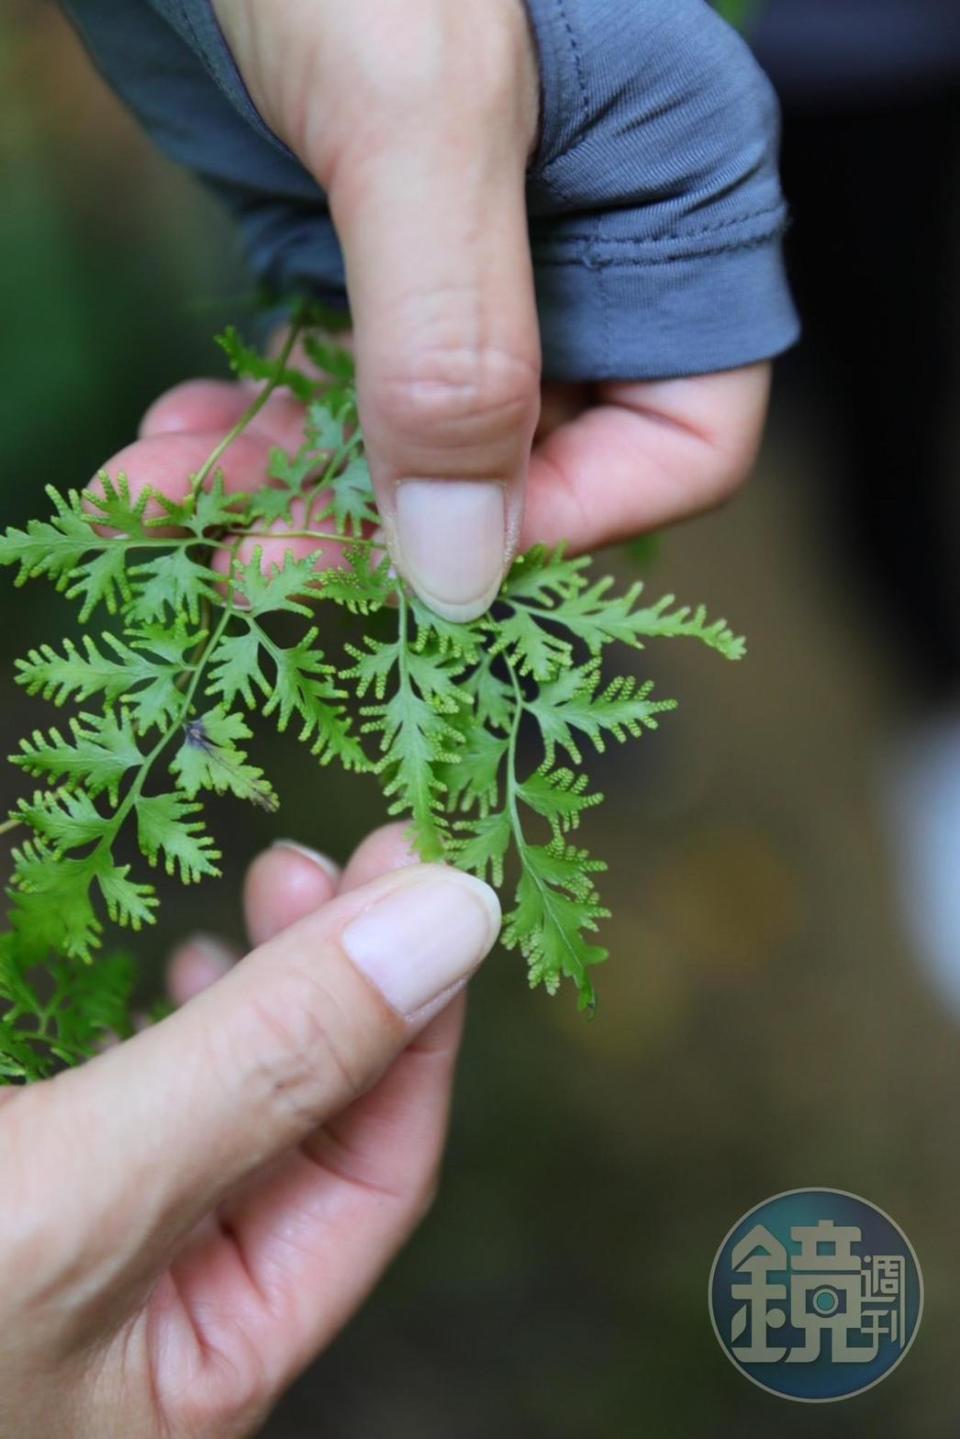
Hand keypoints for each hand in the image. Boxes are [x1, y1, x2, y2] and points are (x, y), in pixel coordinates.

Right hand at [0, 827, 498, 1437]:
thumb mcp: (85, 1195)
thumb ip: (263, 1067)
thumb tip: (452, 925)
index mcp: (212, 1362)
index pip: (379, 1174)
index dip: (420, 1019)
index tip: (439, 880)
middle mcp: (163, 1312)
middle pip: (306, 1121)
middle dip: (340, 976)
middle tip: (342, 856)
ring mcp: (90, 1246)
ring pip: (222, 1095)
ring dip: (260, 981)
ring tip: (272, 883)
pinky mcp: (30, 1180)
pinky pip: (132, 1094)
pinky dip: (166, 1017)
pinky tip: (170, 972)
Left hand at [103, 0, 768, 619]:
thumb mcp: (415, 117)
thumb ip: (455, 349)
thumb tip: (462, 570)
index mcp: (670, 202)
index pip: (679, 438)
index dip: (562, 518)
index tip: (428, 557)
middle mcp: (581, 248)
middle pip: (518, 462)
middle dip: (379, 522)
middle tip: (250, 562)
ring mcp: (465, 255)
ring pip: (405, 440)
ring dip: (287, 488)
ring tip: (171, 500)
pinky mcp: (362, 249)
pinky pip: (329, 385)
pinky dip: (254, 427)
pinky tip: (175, 441)